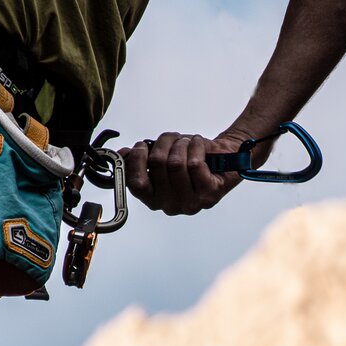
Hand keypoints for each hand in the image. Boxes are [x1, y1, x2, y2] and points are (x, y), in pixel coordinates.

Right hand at [120, 132, 249, 215]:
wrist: (225, 157)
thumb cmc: (190, 158)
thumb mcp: (163, 158)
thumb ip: (141, 159)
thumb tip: (121, 154)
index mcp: (154, 199)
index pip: (136, 184)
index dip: (137, 160)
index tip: (142, 146)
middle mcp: (171, 206)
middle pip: (157, 165)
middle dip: (164, 143)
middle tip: (172, 139)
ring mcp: (191, 203)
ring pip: (176, 163)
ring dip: (181, 143)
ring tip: (188, 142)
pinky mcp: (209, 194)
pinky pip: (194, 163)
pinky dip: (196, 146)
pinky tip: (199, 145)